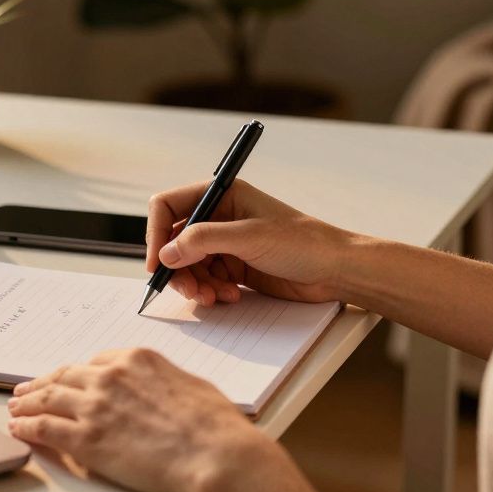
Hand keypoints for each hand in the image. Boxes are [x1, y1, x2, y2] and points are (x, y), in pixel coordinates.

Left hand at [7, 347, 275, 491]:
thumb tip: (158, 391)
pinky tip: (19, 429)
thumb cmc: (214, 425)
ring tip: (15, 409)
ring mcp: (94, 407)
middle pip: (65, 377)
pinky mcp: (85, 439)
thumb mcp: (189, 386)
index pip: (94, 363)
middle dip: (42, 383)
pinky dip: (27, 427)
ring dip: (27, 404)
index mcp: (136, 360)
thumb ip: (163, 382)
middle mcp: (109, 378)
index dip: (75, 374)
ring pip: (48, 399)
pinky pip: (45, 428)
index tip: (66, 380)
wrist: (213, 454)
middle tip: (26, 391)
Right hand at [146, 179, 351, 306]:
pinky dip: (209, 291)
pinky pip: (205, 279)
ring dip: (194, 284)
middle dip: (177, 267)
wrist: (336, 270)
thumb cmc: (304, 242)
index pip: (169, 207)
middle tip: (190, 290)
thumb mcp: (250, 237)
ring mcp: (225, 243)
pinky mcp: (234, 266)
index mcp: (221, 194)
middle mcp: (219, 216)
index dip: (156, 233)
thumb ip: (204, 240)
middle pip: (174, 241)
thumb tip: (166, 252)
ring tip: (213, 297)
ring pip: (187, 264)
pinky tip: (229, 296)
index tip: (156, 263)